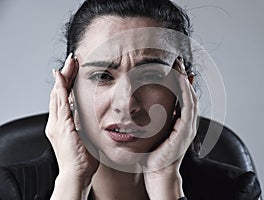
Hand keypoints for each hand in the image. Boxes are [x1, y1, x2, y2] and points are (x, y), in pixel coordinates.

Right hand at [45, 53, 98, 198]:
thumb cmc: (83, 158)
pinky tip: (62, 78)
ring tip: (69, 63)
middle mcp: (56, 121)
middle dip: (65, 75)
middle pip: (58, 92)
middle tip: (71, 60)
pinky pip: (60, 104)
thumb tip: (95, 116)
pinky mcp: (62, 127)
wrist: (77, 174)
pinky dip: (60, 89)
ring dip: (63, 77)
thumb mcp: (85, 136)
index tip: (73, 70)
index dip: (67, 82)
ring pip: (58, 94)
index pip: (63, 98)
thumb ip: (85, 124)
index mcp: (63, 123)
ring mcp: (57, 124)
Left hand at [143, 58, 197, 199]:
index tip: (173, 68)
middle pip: (188, 94)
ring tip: (179, 66)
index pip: (182, 97)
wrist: (157, 171)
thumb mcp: (153, 132)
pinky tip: (181, 80)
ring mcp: (188, 126)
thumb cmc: (152, 154)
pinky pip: (188, 106)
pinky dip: (186, 92)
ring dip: (185, 80)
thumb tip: (142, 108)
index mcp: (179, 122)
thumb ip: (153, 119)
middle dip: (183, 77)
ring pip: (190, 97)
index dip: (179, 82)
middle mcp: (187, 122)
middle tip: (177, 62)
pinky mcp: (186, 130)